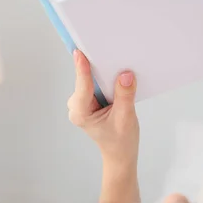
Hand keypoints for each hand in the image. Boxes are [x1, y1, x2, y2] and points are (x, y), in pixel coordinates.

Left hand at [67, 50, 139, 165]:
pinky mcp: (90, 98)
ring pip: (91, 80)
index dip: (83, 69)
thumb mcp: (126, 118)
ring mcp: (82, 102)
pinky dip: (106, 77)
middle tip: (103, 49)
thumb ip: (125, 95)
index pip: (82, 87)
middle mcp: (77, 106)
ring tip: (113, 59)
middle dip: (96, 66)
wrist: (120, 154)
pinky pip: (96, 82)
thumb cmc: (121, 141)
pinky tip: (115, 72)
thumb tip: (126, 75)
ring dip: (102, 71)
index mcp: (81, 113)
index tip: (80, 53)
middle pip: (86, 80)